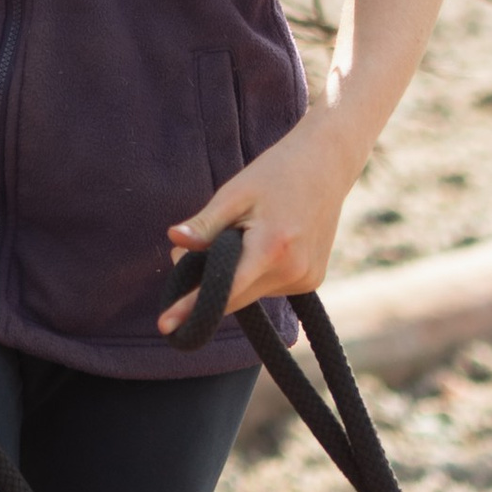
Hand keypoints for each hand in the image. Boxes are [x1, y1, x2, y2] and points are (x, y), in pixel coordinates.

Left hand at [160, 112, 360, 334]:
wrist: (326, 165)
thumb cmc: (275, 174)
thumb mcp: (235, 193)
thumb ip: (206, 223)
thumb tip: (174, 241)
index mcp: (272, 248)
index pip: (225, 290)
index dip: (192, 307)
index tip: (165, 326)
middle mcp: (293, 271)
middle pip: (235, 296)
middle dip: (207, 286)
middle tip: (186, 255)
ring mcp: (307, 280)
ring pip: (251, 293)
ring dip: (234, 279)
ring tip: (240, 236)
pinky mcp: (312, 281)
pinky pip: (269, 288)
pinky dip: (254, 275)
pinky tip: (261, 244)